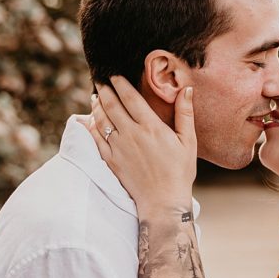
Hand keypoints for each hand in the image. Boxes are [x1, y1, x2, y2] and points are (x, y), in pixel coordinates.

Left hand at [85, 76, 196, 214]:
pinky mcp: (111, 160)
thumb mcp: (188, 141)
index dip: (120, 84)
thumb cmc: (179, 172)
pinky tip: (89, 120)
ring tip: (96, 96)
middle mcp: (132, 134)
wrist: (163, 202)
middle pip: (112, 105)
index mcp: (151, 127)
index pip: (131, 98)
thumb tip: (187, 89)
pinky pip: (96, 139)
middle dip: (105, 90)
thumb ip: (185, 114)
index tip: (114, 75)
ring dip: (97, 106)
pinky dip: (91, 127)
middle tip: (100, 79)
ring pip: (102, 120)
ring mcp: (119, 147)